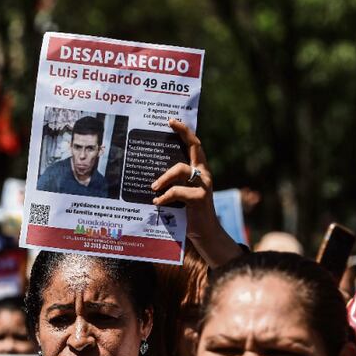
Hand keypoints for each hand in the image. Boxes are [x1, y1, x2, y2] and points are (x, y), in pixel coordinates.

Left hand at [152, 119, 239, 267]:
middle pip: (195, 147)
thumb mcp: (180, 195)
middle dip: (183, 133)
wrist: (204, 235)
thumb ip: (172, 183)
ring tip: (153, 187)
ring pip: (181, 169)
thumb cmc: (188, 214)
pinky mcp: (200, 198)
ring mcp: (204, 185)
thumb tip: (150, 173)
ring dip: (164, 176)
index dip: (185, 131)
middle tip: (168, 123)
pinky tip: (157, 203)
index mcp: (199, 170)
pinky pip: (178, 191)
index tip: (171, 120)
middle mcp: (204, 173)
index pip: (194, 145)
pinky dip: (165, 196)